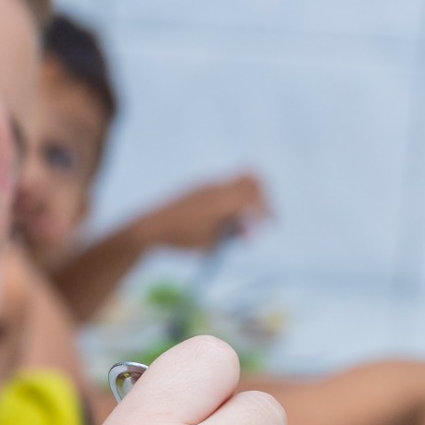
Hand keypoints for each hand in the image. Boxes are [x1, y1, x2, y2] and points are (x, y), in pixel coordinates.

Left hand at [127, 172, 269, 252]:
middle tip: (263, 215)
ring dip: (247, 197)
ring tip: (241, 221)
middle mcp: (217, 188)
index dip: (267, 212)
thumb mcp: (212, 244)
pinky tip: (222, 219)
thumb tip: (250, 232)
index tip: (273, 224)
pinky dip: (232, 200)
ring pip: (238, 181)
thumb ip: (233, 236)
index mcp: (223, 201)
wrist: (151, 228)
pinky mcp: (200, 187)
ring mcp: (208, 185)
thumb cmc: (181, 239)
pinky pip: (224, 187)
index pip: (255, 200)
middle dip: (263, 196)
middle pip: (252, 179)